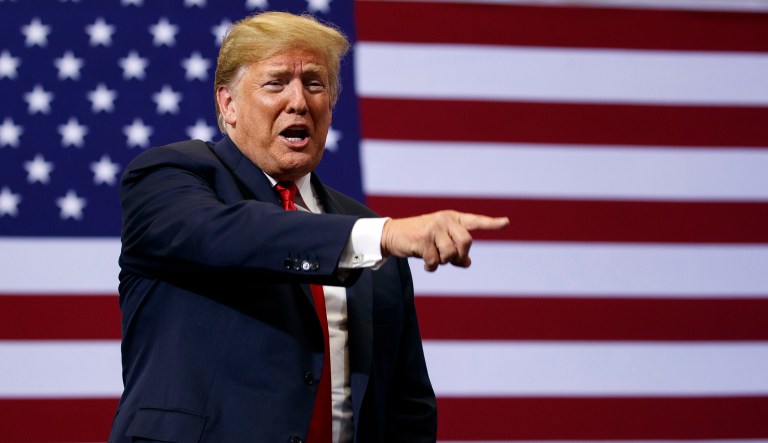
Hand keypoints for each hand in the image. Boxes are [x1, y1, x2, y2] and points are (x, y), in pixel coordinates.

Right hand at [381, 210, 508, 271]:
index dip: (492, 224)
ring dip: (443, 262)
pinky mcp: (422, 239)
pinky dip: (432, 267)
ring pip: (451, 254)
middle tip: (450, 259)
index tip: (506, 223)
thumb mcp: (440, 242)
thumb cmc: (420, 239)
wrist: (393, 234)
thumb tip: (467, 262)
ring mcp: (433, 228)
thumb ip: (456, 250)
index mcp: (452, 218)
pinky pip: (435, 261)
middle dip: (460, 256)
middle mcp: (445, 220)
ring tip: (433, 258)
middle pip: (467, 243)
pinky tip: (426, 264)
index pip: (476, 221)